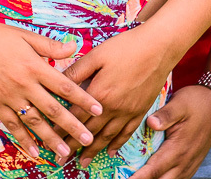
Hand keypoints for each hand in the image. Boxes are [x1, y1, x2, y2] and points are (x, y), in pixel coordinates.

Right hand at [0, 20, 102, 162]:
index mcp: (34, 66)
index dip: (82, 98)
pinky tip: (35, 152)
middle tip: (88, 139)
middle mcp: (24, 84)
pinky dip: (24, 140)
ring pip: (34, 123)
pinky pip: (13, 126)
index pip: (64, 85)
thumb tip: (74, 48)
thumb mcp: (26, 36)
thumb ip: (50, 46)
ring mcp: (9, 97)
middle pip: (53, 109)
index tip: (98, 109)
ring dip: (51, 139)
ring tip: (66, 152)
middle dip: (72, 126)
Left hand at [60, 26, 177, 166]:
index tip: (51, 142)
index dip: (62, 130)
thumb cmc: (126, 47)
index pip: (75, 117)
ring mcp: (128, 111)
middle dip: (73, 147)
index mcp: (99, 93)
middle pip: (89, 131)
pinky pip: (127, 133)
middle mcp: (113, 107)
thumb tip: (58, 82)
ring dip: (93, 151)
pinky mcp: (141, 110)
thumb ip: (76, 71)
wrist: (159, 47)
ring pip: (107, 136)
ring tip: (83, 163)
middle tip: (62, 159)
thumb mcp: (96, 55)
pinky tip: (110, 152)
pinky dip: (117, 144)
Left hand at [130, 85, 210, 178]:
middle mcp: (184, 162)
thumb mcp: (180, 103)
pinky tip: (153, 174)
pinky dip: (163, 178)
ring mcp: (189, 165)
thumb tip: (151, 123)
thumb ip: (166, 115)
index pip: (153, 170)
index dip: (138, 178)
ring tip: (136, 176)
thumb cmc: (196, 102)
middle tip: (125, 177)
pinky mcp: (192, 164)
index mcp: (178, 149)